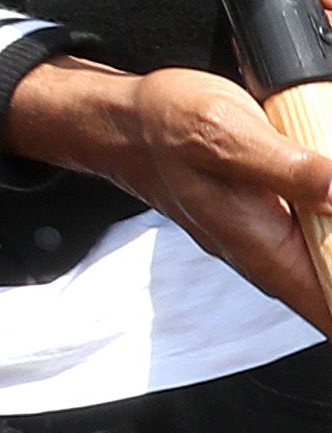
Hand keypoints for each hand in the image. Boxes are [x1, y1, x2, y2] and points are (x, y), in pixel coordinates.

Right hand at [3, 57, 331, 335]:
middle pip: (331, 297)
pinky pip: (321, 246)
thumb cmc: (162, 129)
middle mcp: (268, 254)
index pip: (329, 309)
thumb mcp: (225, 136)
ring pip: (330, 272)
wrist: (122, 123)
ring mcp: (270, 239)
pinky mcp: (273, 218)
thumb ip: (290, 168)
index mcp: (262, 246)